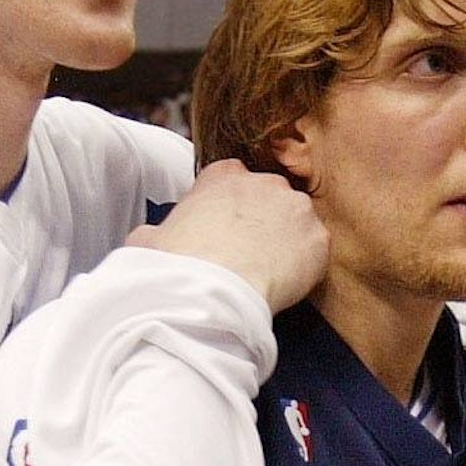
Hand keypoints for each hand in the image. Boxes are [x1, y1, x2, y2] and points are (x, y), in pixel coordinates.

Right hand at [129, 159, 327, 314]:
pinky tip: (288, 283)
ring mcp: (295, 206)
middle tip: (250, 252)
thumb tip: (149, 240)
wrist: (212, 289)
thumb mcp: (148, 240)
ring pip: (297, 221)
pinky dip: (307, 265)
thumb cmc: (176, 263)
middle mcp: (263, 181)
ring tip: (269, 271)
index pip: (234, 178)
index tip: (226, 229)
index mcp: (222, 175)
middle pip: (270, 195)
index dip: (232, 206)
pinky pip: (316, 249)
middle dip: (264, 220)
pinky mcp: (317, 237)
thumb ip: (155, 231)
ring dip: (288, 240)